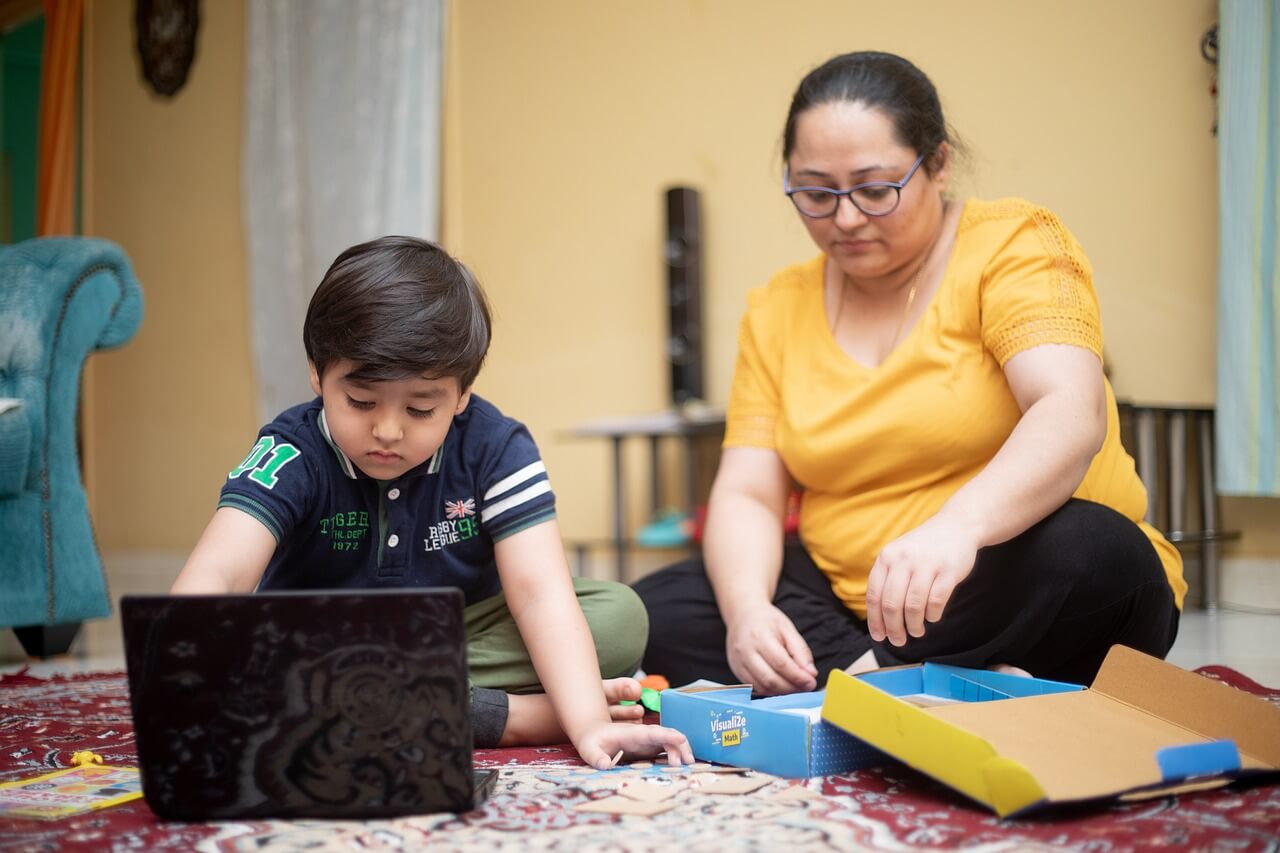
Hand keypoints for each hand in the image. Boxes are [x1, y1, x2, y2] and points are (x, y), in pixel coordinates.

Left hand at [573, 720, 693, 770]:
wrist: (592, 734)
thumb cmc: (591, 742)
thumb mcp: (589, 750)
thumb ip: (596, 757)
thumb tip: (605, 765)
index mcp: (630, 734)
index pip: (651, 733)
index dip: (667, 735)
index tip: (681, 739)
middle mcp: (642, 735)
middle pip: (665, 735)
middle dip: (679, 745)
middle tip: (687, 762)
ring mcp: (646, 740)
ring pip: (668, 741)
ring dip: (679, 750)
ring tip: (686, 765)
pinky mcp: (648, 747)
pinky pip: (665, 748)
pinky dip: (675, 754)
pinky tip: (679, 764)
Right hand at [725, 603, 817, 694]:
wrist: (743, 615)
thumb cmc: (766, 621)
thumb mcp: (788, 629)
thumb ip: (801, 651)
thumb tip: (811, 674)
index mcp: (759, 636)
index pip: (781, 664)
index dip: (798, 677)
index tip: (811, 682)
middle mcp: (745, 651)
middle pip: (770, 679)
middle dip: (791, 688)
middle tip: (805, 687)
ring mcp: (738, 662)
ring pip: (762, 687)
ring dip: (781, 692)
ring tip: (795, 687)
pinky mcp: (736, 670)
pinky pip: (754, 687)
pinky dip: (770, 691)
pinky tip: (781, 686)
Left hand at [865, 515, 978, 646]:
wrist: (956, 526)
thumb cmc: (924, 548)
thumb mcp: (898, 555)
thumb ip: (887, 580)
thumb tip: (879, 618)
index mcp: (887, 558)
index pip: (874, 595)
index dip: (875, 620)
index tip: (879, 636)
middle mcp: (903, 560)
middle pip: (892, 604)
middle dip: (894, 628)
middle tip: (899, 641)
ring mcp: (926, 564)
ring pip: (913, 606)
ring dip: (914, 625)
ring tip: (916, 632)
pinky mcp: (948, 571)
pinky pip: (936, 602)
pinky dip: (932, 615)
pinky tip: (932, 617)